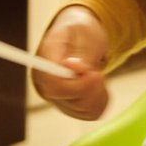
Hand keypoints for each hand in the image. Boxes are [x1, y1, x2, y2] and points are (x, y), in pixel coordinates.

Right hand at [33, 5, 111, 119]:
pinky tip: (98, 86)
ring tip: (98, 74)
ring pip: (83, 111)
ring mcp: (56, 99)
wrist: (82, 36)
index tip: (94, 73)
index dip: (77, 84)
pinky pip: (91, 114)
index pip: (54, 85)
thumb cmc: (81, 30)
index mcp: (44, 61)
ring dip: (98, 93)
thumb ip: (80, 52)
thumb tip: (72, 67)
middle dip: (92, 87)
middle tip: (98, 71)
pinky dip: (101, 100)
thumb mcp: (84, 32)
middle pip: (70, 101)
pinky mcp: (70, 108)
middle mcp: (45, 84)